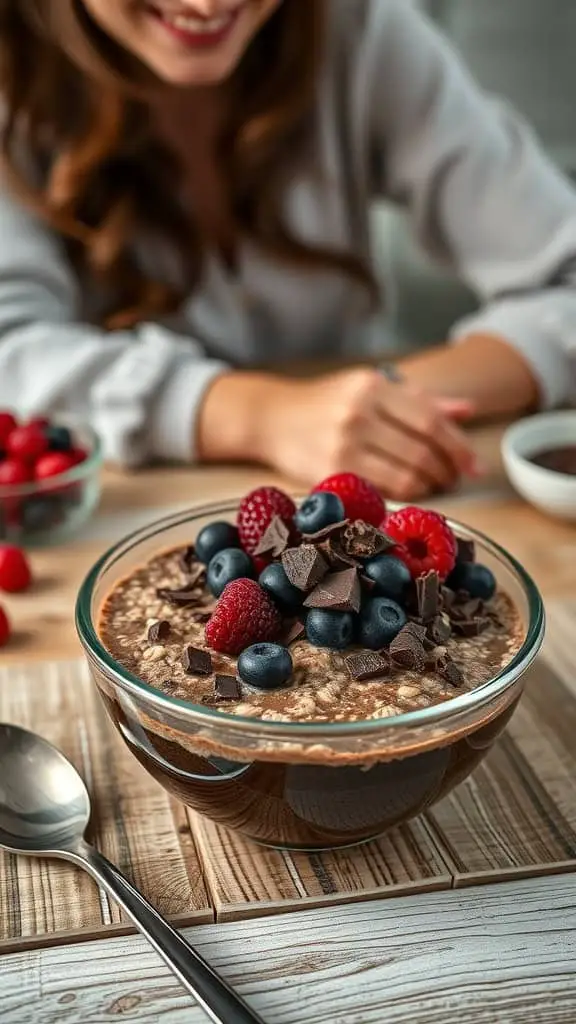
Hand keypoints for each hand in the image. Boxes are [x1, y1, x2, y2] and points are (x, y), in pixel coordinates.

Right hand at [253, 367, 479, 498]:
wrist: (270, 418)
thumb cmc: (325, 404)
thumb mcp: (370, 389)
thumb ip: (419, 400)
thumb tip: (467, 410)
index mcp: (373, 386)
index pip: (431, 420)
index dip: (458, 446)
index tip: (472, 465)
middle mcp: (359, 413)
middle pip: (423, 450)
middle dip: (447, 470)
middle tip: (453, 478)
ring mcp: (344, 444)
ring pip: (407, 475)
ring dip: (429, 486)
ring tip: (433, 486)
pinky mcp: (331, 472)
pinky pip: (383, 491)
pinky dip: (405, 495)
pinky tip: (408, 492)